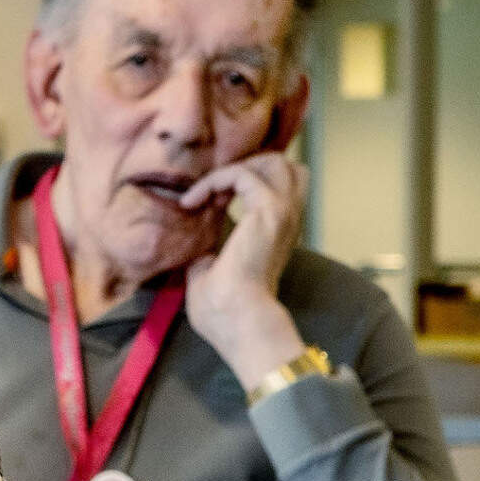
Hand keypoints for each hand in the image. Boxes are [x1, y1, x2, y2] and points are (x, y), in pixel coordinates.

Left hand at [177, 150, 312, 385]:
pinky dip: (213, 180)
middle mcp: (287, 219)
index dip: (240, 185)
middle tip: (215, 191)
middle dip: (248, 166)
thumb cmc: (224, 310)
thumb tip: (194, 252)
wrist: (237, 320)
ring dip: (235, 167)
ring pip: (273, 160)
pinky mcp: (270, 210)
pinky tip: (192, 202)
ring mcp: (283, 212)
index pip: (276, 187)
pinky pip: (241, 174)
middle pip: (285, 166)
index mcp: (278, 233)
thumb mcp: (210, 275)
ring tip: (207, 192)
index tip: (207, 205)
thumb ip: (208, 256)